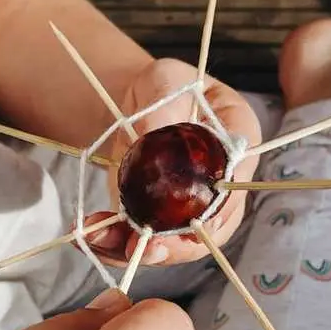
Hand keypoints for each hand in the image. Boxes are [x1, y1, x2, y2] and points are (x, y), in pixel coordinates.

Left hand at [86, 58, 261, 266]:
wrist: (139, 106)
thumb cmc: (163, 87)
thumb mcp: (164, 79)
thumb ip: (164, 101)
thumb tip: (150, 133)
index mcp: (238, 143)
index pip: (238, 182)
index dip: (221, 209)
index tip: (196, 223)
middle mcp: (221, 185)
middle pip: (212, 227)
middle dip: (179, 245)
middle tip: (147, 247)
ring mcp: (191, 208)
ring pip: (175, 243)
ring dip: (140, 250)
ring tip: (106, 241)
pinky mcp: (160, 219)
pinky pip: (143, 240)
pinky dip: (115, 245)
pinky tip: (92, 236)